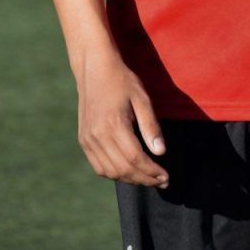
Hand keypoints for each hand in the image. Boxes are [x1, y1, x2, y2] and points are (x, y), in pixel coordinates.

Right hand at [76, 49, 168, 188]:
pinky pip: (98, 166)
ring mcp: (88, 139)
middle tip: (162, 181)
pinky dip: (114, 174)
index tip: (166, 177)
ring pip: (110, 172)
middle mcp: (97, 135)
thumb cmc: (122, 80)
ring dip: (130, 179)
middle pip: (123, 169)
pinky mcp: (83, 140)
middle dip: (145, 179)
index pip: (135, 158)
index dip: (152, 171)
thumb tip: (160, 152)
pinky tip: (129, 171)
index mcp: (114, 124)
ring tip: (148, 178)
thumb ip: (151, 126)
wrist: (94, 69)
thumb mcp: (142, 98)